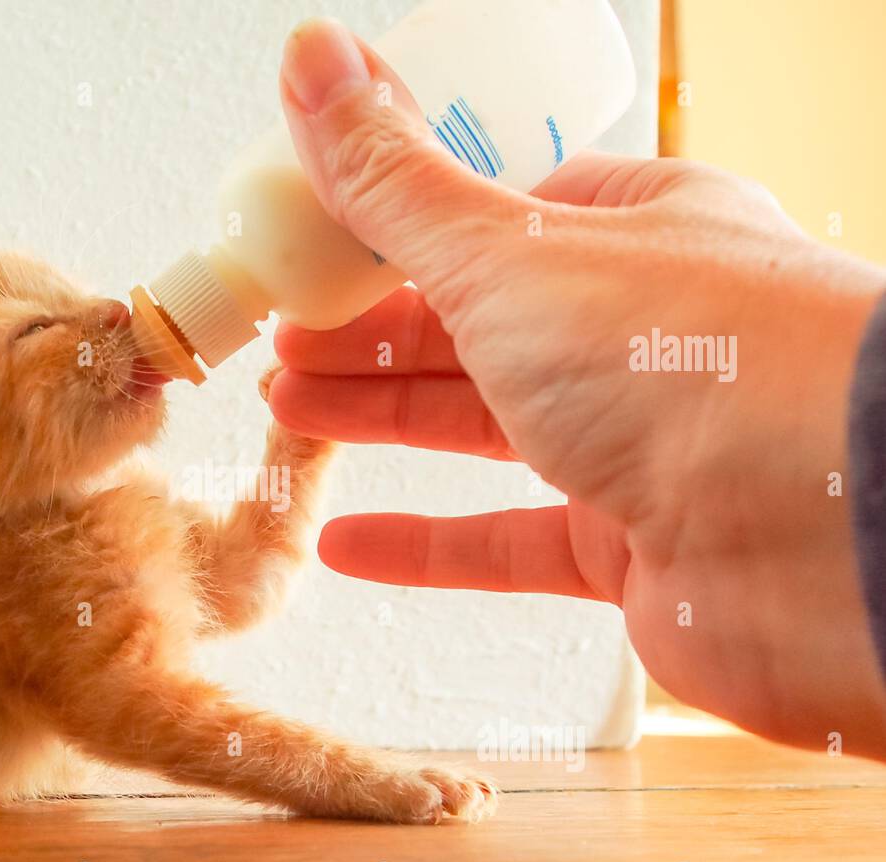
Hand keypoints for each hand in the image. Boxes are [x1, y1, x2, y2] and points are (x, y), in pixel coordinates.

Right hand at [270, 19, 885, 753]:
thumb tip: (314, 62)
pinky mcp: (635, 552)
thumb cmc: (695, 361)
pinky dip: (426, 544)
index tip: (316, 253)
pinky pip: (509, 542)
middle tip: (283, 343)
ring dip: (383, 420)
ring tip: (290, 412)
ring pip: (488, 428)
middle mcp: (645, 336)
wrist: (825, 538)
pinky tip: (349, 542)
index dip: (397, 234)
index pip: (498, 221)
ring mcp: (643, 447)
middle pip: (480, 326)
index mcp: (637, 235)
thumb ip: (396, 181)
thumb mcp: (507, 253)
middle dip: (370, 334)